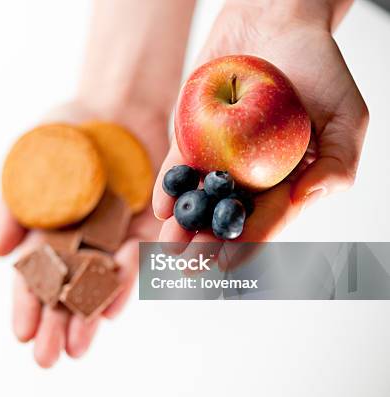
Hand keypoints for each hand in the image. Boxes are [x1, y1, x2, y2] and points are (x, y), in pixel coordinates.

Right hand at [0, 100, 166, 366]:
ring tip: (77, 348)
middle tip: (46, 359)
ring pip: (99, 286)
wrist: (116, 104)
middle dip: (55, 325)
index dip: (26, 304)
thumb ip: (11, 206)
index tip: (21, 333)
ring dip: (87, 317)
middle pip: (66, 291)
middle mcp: (82, 243)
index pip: (35, 276)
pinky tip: (110, 310)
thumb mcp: (27, 161)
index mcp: (50, 233)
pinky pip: (135, 261)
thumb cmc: (64, 133)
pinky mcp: (146, 227)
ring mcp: (114, 238)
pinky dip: (123, 283)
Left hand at [152, 0, 368, 257]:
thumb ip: (336, 165)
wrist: (275, 20)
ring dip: (184, 225)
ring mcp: (220, 157)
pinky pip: (180, 166)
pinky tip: (160, 209)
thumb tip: (310, 199)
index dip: (248, 241)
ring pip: (200, 200)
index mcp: (289, 179)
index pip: (269, 218)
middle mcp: (252, 174)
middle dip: (209, 241)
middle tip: (191, 262)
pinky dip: (169, 187)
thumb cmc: (318, 67)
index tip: (228, 261)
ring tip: (169, 246)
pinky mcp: (193, 136)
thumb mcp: (347, 117)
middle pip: (229, 216)